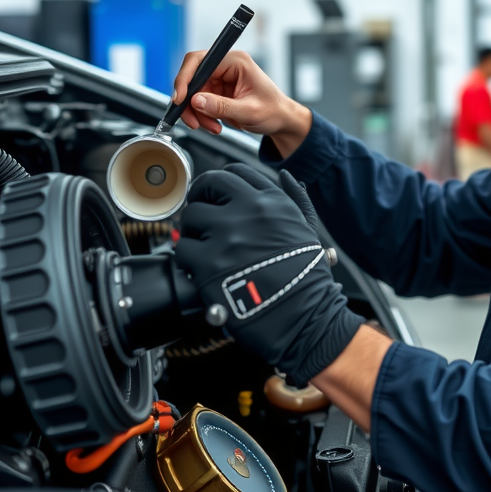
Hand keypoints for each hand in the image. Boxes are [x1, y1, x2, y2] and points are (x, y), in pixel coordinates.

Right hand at [171, 50, 310, 157]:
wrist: (281, 120)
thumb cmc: (273, 111)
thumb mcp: (249, 112)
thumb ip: (221, 106)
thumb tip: (196, 101)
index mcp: (235, 61)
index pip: (199, 61)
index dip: (185, 79)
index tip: (179, 99)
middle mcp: (225, 65)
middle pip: (192, 78)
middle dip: (190, 103)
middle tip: (195, 123)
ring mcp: (220, 78)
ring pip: (193, 93)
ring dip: (197, 113)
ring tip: (213, 127)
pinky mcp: (217, 91)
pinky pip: (199, 102)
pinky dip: (202, 116)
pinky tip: (215, 125)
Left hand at [175, 164, 363, 386]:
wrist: (306, 319)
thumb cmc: (309, 279)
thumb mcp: (308, 229)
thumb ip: (295, 199)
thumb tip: (286, 176)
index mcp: (273, 201)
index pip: (235, 173)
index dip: (219, 185)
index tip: (214, 197)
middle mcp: (249, 211)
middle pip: (207, 185)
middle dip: (199, 199)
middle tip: (199, 218)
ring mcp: (227, 236)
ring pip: (190, 217)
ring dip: (191, 232)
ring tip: (201, 249)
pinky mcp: (209, 264)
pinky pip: (181, 249)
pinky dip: (186, 261)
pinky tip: (200, 271)